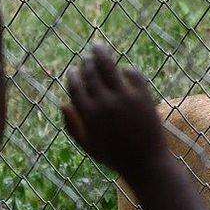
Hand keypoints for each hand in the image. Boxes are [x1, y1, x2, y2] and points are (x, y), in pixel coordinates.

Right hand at [61, 43, 167, 176]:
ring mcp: (125, 97)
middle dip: (86, 62)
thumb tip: (63, 103)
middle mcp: (105, 103)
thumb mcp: (88, 146)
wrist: (146, 162)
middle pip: (90, 72)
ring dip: (100, 53)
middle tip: (87, 58)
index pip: (75, 86)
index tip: (73, 71)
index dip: (73, 75)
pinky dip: (126, 69)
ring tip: (98, 47)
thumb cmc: (115, 156)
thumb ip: (72, 126)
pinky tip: (123, 70)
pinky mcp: (143, 95)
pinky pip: (132, 73)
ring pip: (108, 65)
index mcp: (88, 114)